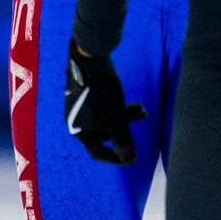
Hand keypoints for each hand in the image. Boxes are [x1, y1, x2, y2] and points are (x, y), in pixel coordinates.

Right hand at [65, 38, 146, 164]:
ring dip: (125, 115)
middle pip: (104, 133)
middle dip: (126, 128)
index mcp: (80, 132)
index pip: (98, 153)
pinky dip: (117, 106)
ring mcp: (79, 107)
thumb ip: (123, 142)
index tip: (131, 157)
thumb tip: (130, 161)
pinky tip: (128, 99)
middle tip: (144, 116)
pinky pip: (102, 107)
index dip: (116, 158)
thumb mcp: (116, 120)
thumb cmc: (103, 93)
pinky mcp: (84, 93)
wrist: (89, 58)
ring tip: (142, 107)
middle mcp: (76, 121)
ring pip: (105, 118)